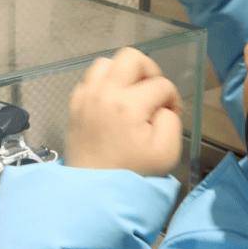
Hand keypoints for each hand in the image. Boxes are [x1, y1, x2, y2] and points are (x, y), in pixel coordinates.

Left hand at [66, 48, 182, 175]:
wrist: (94, 191)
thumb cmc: (133, 172)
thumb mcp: (167, 151)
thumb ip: (171, 120)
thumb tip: (161, 106)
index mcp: (128, 105)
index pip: (161, 84)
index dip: (172, 98)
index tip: (170, 115)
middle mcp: (104, 93)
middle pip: (131, 57)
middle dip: (149, 71)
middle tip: (152, 92)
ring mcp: (85, 96)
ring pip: (107, 62)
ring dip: (123, 73)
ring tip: (131, 93)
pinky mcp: (74, 103)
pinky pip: (90, 78)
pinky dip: (104, 83)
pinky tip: (111, 102)